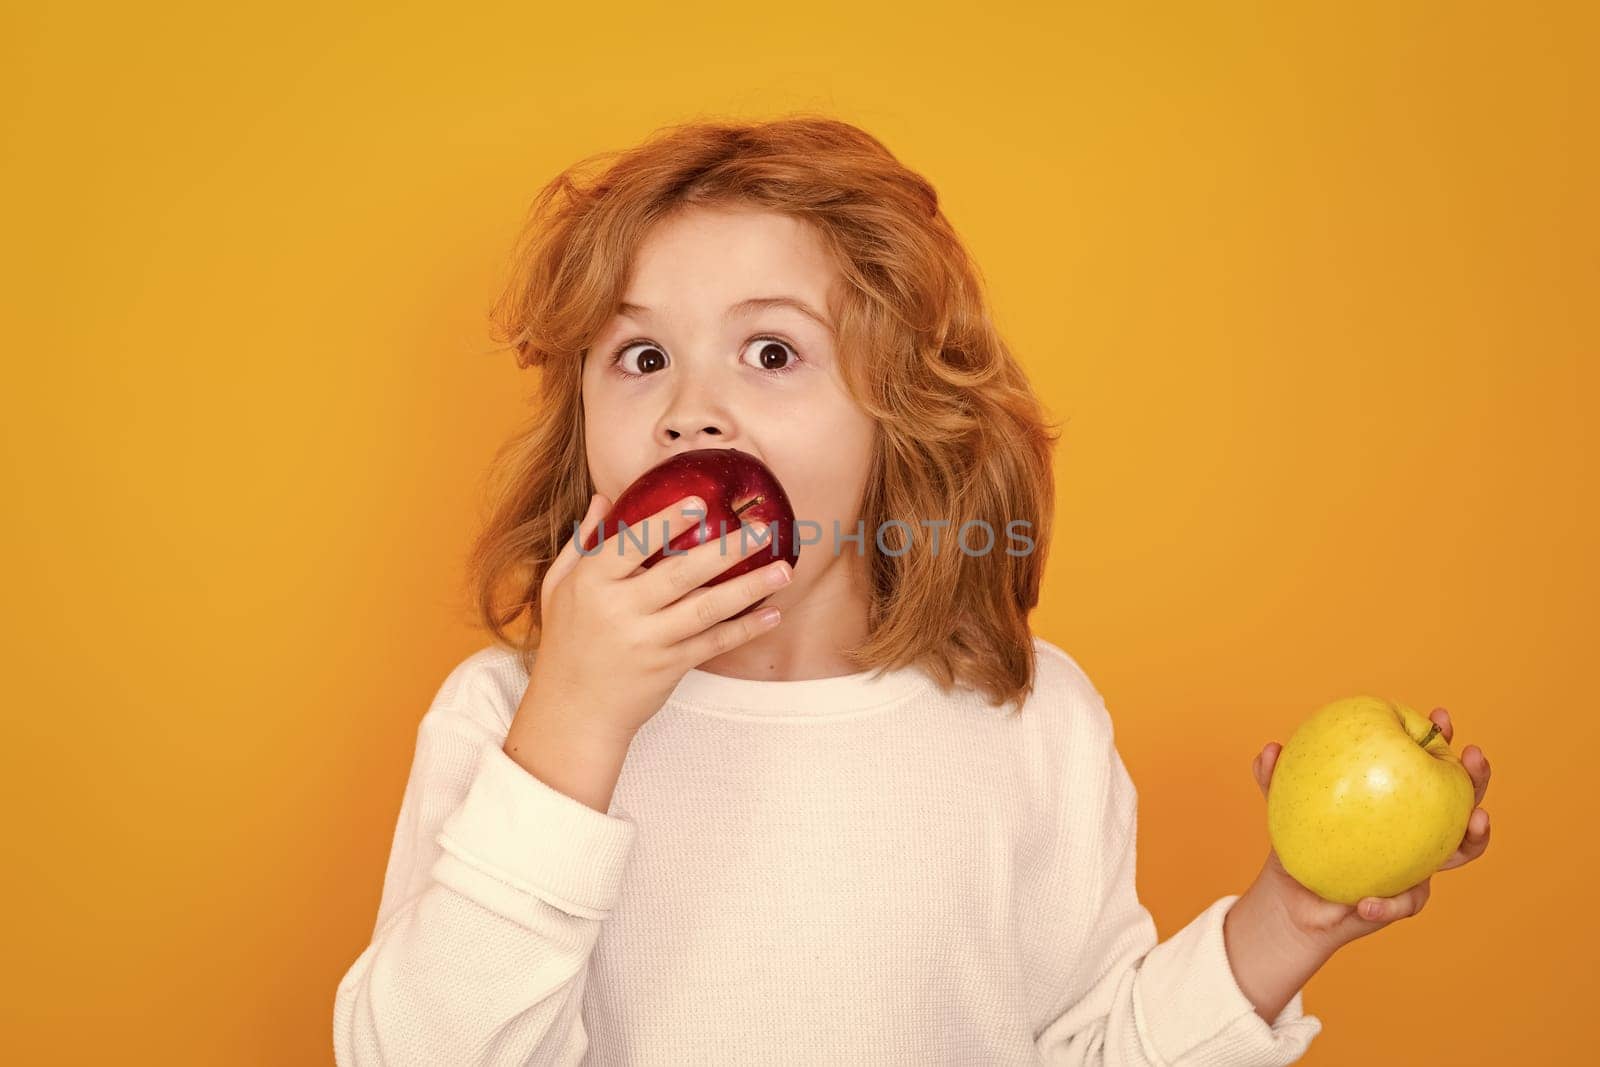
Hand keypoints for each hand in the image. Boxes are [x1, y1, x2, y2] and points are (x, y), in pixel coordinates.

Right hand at [519, 492, 790, 742]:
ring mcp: (648, 641)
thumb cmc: (567, 643)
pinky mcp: (669, 667)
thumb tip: (605, 499)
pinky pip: (713, 643)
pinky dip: (744, 629)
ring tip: (783, 569)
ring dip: (749, 588)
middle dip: (726, 549)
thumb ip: (583, 543)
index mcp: (592, 583)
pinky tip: (772, 614)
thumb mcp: (560, 587)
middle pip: (681, 573)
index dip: (666, 522)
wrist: (574, 711)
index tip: (700, 502)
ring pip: (706, 608)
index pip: (632, 544)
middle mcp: (622, 610)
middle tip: (763, 529)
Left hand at [1251, 706, 1492, 949]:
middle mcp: (1416, 829)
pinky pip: (1402, 903)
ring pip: (1460, 852)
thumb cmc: (1297, 837)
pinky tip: (1367, 902)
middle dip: (1476, 776)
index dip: (1439, 738)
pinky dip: (1387, 904)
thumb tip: (1271, 750)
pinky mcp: (1402, 902)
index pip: (1423, 762)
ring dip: (1475, 837)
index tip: (1441, 716)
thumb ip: (1274, 776)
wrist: (1291, 898)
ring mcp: (1417, 865)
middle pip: (1462, 801)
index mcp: (1396, 796)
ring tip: (1478, 821)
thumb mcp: (1282, 802)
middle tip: (1474, 755)